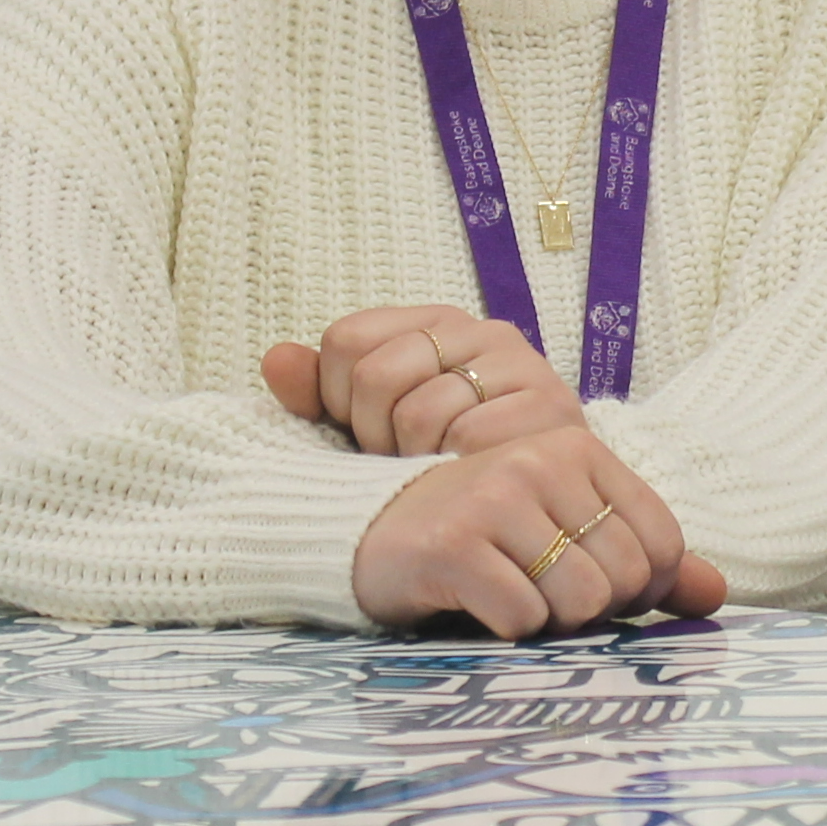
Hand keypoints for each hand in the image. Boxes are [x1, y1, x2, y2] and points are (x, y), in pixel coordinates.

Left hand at [262, 306, 584, 457]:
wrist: (540, 503)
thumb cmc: (445, 461)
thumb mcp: (370, 426)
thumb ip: (317, 393)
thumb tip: (275, 361)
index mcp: (432, 322)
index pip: (346, 340)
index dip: (339, 399)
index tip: (365, 431)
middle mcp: (480, 329)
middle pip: (377, 376)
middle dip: (375, 434)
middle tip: (400, 462)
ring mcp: (521, 364)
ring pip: (419, 411)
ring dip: (415, 460)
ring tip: (435, 471)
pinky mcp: (551, 407)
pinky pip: (468, 438)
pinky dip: (456, 470)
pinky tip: (467, 479)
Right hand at [352, 428, 727, 638]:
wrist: (377, 530)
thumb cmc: (486, 535)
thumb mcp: (567, 532)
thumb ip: (644, 562)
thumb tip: (716, 596)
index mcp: (580, 449)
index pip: (663, 544)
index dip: (640, 589)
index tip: (592, 582)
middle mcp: (541, 461)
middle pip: (622, 579)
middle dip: (592, 610)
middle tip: (542, 594)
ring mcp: (495, 497)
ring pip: (579, 602)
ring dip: (550, 622)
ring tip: (511, 596)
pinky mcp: (453, 544)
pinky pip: (521, 618)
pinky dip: (506, 628)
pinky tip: (475, 601)